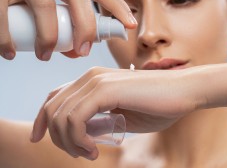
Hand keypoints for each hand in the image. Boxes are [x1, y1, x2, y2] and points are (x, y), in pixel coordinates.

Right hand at [0, 0, 136, 59]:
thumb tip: (79, 53)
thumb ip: (68, 30)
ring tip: (44, 56)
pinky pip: (4, 16)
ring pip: (45, 5)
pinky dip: (7, 40)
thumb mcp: (54, 13)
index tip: (130, 25)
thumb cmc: (28, 4)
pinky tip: (9, 54)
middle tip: (82, 52)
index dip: (117, 6)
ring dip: (48, 38)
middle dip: (85, 27)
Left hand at [31, 67, 205, 159]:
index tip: (38, 138)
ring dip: (68, 142)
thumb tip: (81, 134)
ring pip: (60, 115)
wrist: (184, 91)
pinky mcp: (106, 90)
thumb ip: (99, 122)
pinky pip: (75, 118)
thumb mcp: (121, 118)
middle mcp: (90, 76)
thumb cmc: (158, 105)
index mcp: (92, 80)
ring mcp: (96, 81)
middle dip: (56, 137)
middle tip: (79, 153)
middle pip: (52, 108)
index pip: (54, 97)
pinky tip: (93, 149)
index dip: (41, 118)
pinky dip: (78, 139)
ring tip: (89, 153)